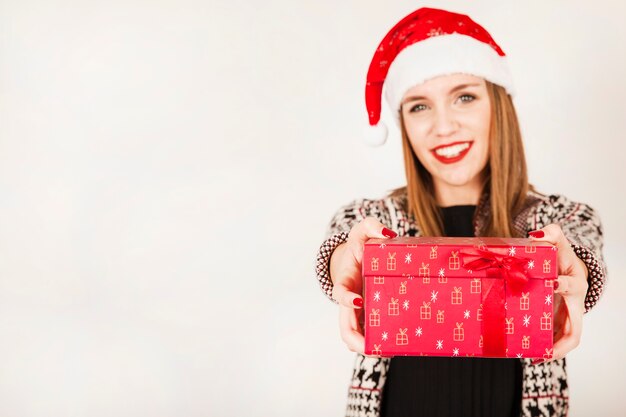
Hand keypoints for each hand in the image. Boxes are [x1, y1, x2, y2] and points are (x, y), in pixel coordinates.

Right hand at [330, 218, 396, 353]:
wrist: (359, 256)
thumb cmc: (361, 244)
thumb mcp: (363, 230)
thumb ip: (372, 226)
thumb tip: (387, 233)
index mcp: (346, 280)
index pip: (340, 292)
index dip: (347, 298)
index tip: (359, 300)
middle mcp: (349, 301)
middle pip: (345, 328)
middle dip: (357, 341)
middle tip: (374, 348)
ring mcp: (358, 311)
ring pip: (355, 337)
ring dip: (368, 348)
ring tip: (389, 352)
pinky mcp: (368, 316)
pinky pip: (370, 335)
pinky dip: (379, 344)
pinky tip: (397, 347)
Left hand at [528, 224, 588, 362]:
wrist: (565, 265)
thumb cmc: (560, 254)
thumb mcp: (557, 240)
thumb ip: (550, 233)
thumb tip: (536, 235)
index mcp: (574, 282)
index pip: (573, 288)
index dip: (564, 286)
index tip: (552, 283)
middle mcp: (574, 303)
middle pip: (574, 328)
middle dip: (560, 342)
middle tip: (542, 349)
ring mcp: (567, 314)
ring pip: (566, 339)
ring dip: (552, 351)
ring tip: (533, 359)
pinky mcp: (557, 320)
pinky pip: (555, 339)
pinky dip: (545, 349)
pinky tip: (529, 356)